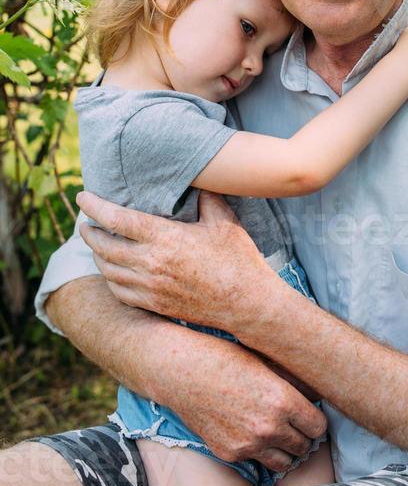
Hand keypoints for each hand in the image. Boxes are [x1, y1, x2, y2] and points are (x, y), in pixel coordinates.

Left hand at [76, 189, 276, 332]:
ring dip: (97, 254)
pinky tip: (112, 270)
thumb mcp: (223, 221)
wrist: (246, 303)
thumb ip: (205, 197)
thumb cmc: (237, 259)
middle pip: (104, 246)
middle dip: (89, 232)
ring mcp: (150, 288)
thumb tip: (196, 180)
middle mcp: (151, 264)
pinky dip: (109, 278)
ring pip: (108, 270)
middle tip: (85, 222)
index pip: (117, 220)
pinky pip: (119, 292)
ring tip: (96, 243)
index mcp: (165, 239)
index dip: (95, 207)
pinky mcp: (154, 305)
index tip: (83, 197)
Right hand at [152, 328, 326, 472]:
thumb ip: (295, 380)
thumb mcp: (266, 361)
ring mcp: (248, 445)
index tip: (309, 412)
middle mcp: (268, 427)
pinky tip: (253, 432)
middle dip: (302, 434)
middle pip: (304, 446)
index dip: (316, 419)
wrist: (183, 371)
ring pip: (284, 462)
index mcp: (282, 400)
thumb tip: (318, 391)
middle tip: (295, 422)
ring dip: (285, 449)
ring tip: (278, 432)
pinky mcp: (230, 454)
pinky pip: (257, 461)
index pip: (318, 426)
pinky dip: (260, 451)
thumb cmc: (225, 358)